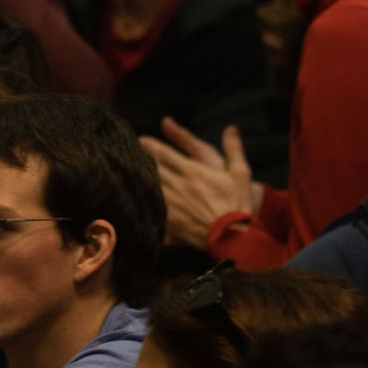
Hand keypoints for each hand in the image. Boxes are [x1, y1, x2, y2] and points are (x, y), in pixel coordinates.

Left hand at [138, 119, 255, 249]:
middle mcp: (179, 187)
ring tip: (127, 174)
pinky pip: (151, 210)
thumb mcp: (241, 173)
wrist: (234, 238)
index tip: (141, 141)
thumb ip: (234, 148)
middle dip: (139, 160)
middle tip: (128, 154)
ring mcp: (172, 206)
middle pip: (152, 169)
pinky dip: (142, 204)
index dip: (150, 146)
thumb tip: (231, 128)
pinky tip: (135, 201)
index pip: (165, 154)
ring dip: (138, 180)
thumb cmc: (238, 204)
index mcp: (193, 172)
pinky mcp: (170, 224)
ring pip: (148, 188)